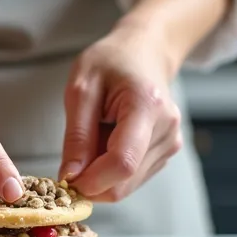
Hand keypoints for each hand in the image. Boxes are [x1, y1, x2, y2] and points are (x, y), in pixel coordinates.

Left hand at [58, 25, 183, 201]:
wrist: (144, 52)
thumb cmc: (111, 62)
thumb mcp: (81, 89)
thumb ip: (76, 136)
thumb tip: (71, 177)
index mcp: (147, 106)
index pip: (123, 162)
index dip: (91, 181)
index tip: (66, 180)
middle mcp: (167, 129)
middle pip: (125, 180)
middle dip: (92, 181)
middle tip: (73, 158)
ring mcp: (171, 142)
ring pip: (127, 184)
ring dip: (101, 173)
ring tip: (95, 137)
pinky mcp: (167, 151)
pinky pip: (133, 177)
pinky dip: (112, 170)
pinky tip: (108, 141)